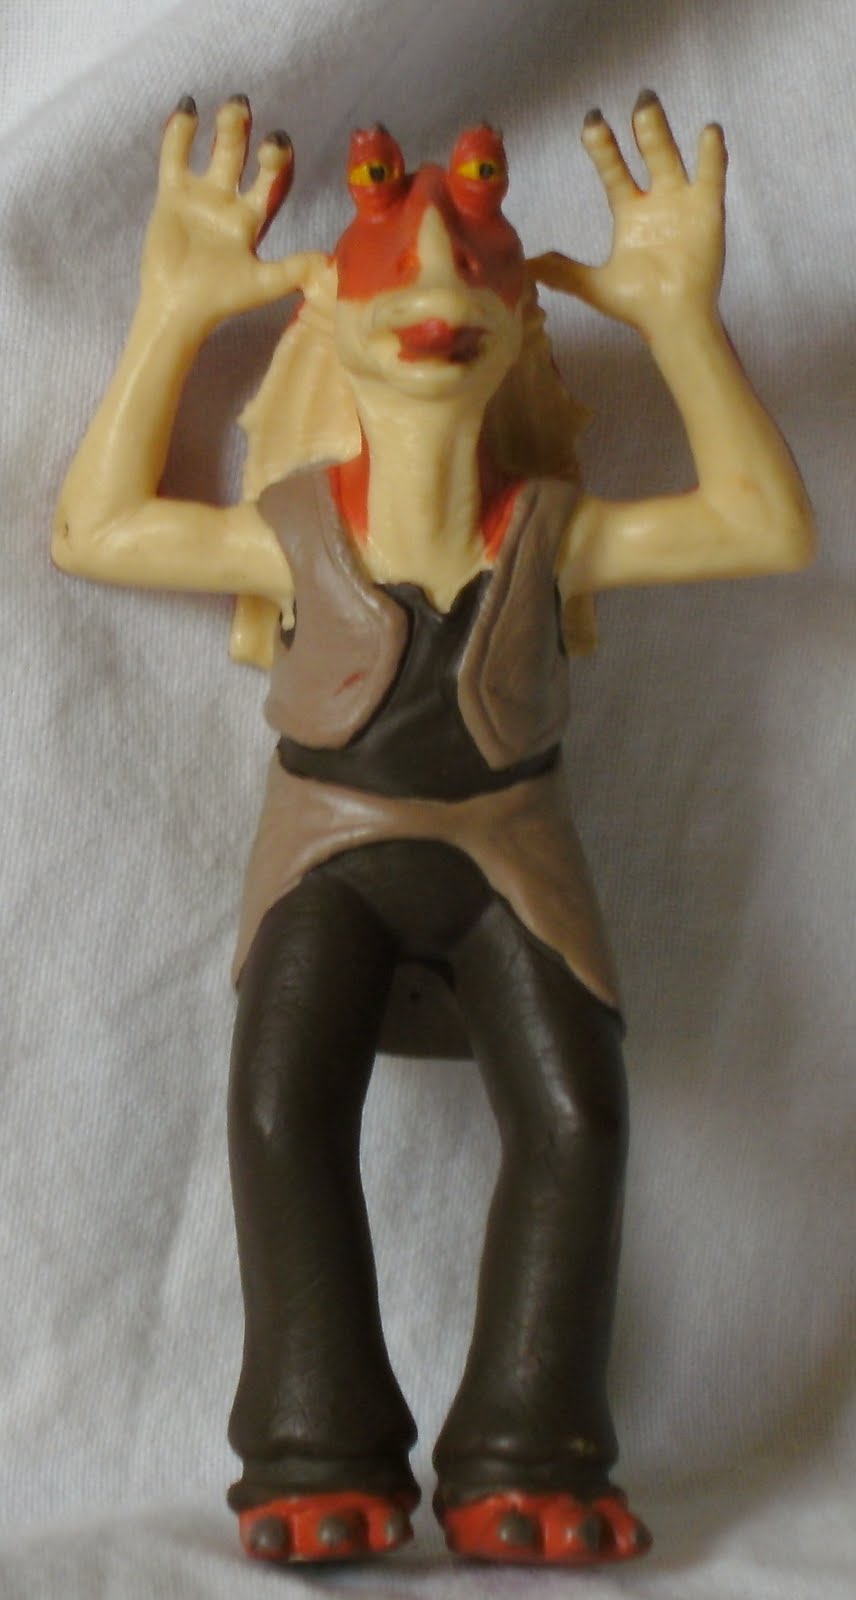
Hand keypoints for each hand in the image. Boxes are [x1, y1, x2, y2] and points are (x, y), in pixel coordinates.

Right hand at [141, 95, 324, 327]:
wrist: (178, 306)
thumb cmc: (221, 298)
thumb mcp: (262, 284)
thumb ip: (292, 270)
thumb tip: (327, 262)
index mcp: (253, 220)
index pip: (271, 181)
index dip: (277, 161)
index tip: (277, 143)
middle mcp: (230, 202)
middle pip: (242, 157)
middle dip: (245, 133)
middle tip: (246, 108)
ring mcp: (202, 197)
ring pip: (214, 152)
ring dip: (224, 128)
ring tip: (232, 105)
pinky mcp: (172, 196)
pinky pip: (175, 157)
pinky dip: (179, 134)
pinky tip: (188, 108)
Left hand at [530, 92, 726, 337]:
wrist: (672, 322)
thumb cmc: (638, 304)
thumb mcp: (594, 285)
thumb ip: (563, 272)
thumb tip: (525, 267)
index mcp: (630, 212)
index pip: (614, 169)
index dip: (603, 145)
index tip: (591, 120)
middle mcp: (656, 201)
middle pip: (646, 152)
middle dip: (642, 126)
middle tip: (634, 96)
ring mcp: (682, 203)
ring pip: (672, 157)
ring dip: (660, 132)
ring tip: (646, 105)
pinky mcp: (707, 212)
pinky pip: (711, 177)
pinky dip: (712, 155)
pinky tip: (708, 132)